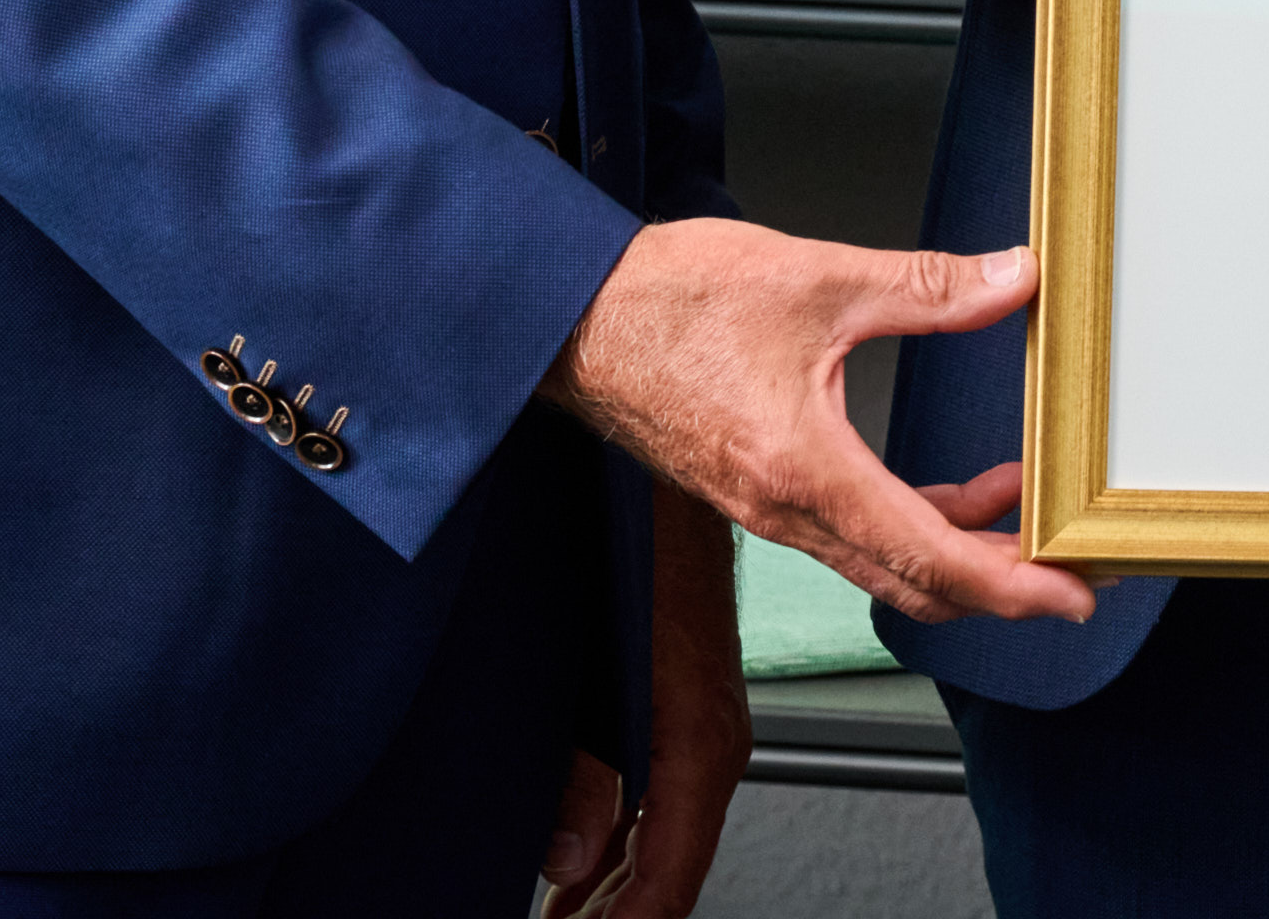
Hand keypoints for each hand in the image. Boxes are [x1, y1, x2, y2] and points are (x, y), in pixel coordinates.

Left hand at [538, 473, 752, 916]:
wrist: (639, 401)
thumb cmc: (614, 504)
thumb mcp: (577, 643)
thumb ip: (573, 760)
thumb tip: (570, 857)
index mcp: (689, 707)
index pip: (677, 852)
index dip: (638, 918)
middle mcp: (699, 705)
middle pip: (675, 845)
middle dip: (626, 907)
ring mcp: (685, 684)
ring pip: (665, 812)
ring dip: (618, 872)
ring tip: (569, 914)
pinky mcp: (665, 661)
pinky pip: (654, 769)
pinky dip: (621, 824)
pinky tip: (581, 853)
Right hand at [542, 217, 1093, 625]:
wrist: (573, 318)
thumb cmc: (669, 302)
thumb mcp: (819, 278)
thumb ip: (928, 287)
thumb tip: (1012, 278)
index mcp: (805, 470)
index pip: (931, 557)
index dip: (1013, 585)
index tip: (1073, 595)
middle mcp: (786, 510)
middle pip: (915, 583)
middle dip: (1003, 583)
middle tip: (1072, 566)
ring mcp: (770, 510)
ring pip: (885, 565)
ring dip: (961, 552)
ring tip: (1025, 510)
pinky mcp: (759, 492)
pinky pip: (853, 536)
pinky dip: (915, 526)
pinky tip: (953, 488)